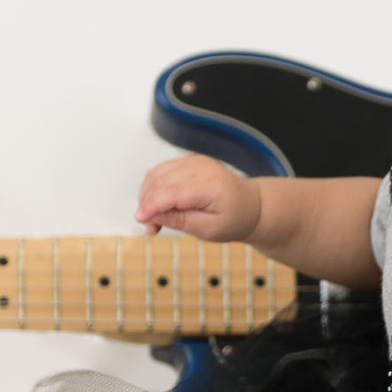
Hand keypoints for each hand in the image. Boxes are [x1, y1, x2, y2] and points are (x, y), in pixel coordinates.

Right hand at [135, 155, 259, 241]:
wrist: (250, 205)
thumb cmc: (234, 219)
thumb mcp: (209, 230)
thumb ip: (180, 221)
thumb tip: (151, 214)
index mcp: (210, 184)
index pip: (171, 191)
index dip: (151, 205)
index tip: (140, 221)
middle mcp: (201, 167)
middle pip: (160, 181)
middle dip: (147, 205)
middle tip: (151, 229)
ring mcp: (193, 161)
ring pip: (156, 174)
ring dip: (147, 197)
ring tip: (154, 221)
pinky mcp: (187, 162)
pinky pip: (161, 172)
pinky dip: (153, 189)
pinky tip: (158, 207)